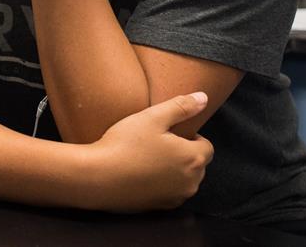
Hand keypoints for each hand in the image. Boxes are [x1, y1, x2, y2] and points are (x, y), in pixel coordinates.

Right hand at [80, 92, 213, 212]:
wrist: (98, 177)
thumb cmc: (125, 144)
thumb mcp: (152, 117)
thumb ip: (181, 106)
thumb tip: (204, 97)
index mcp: (193, 158)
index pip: (207, 146)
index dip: (190, 136)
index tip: (169, 132)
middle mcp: (190, 182)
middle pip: (198, 164)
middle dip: (184, 153)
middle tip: (157, 142)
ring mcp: (176, 198)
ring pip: (185, 179)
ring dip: (174, 169)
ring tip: (148, 157)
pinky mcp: (160, 208)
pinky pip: (170, 192)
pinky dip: (162, 183)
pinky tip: (141, 173)